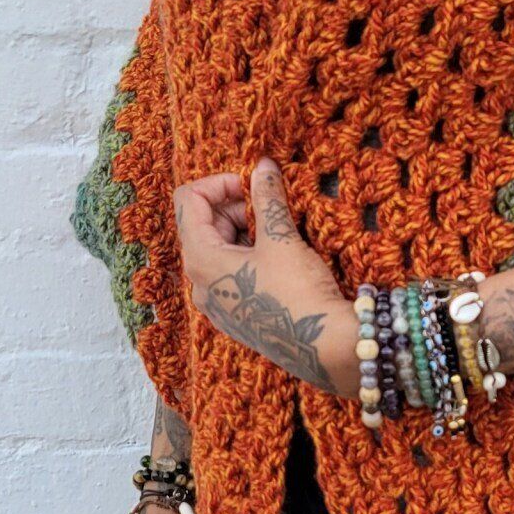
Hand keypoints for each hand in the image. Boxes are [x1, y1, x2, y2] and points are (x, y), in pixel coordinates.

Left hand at [173, 157, 360, 397]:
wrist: (325, 347)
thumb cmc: (297, 293)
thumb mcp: (281, 238)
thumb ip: (267, 198)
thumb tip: (263, 167)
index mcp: (200, 259)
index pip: (188, 201)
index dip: (219, 183)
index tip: (252, 184)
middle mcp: (199, 283)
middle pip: (203, 224)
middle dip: (234, 206)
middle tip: (271, 204)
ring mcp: (217, 302)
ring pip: (219, 249)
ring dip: (244, 229)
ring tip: (279, 229)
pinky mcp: (236, 315)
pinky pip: (231, 273)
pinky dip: (249, 254)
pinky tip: (279, 256)